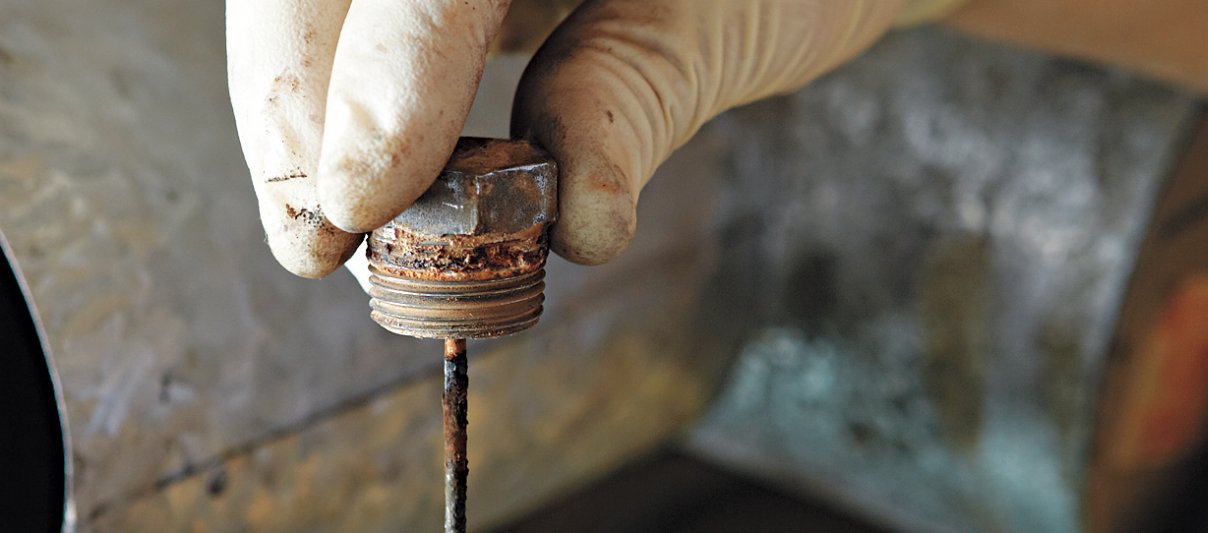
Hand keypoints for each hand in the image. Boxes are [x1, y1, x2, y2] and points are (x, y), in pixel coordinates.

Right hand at [227, 0, 965, 277]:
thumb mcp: (722, 23)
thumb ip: (626, 100)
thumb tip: (568, 227)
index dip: (380, 76)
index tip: (359, 202)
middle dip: (300, 102)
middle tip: (317, 239)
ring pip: (317, 5)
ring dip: (302, 113)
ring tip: (324, 231)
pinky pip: (358, 26)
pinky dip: (342, 103)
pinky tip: (352, 181)